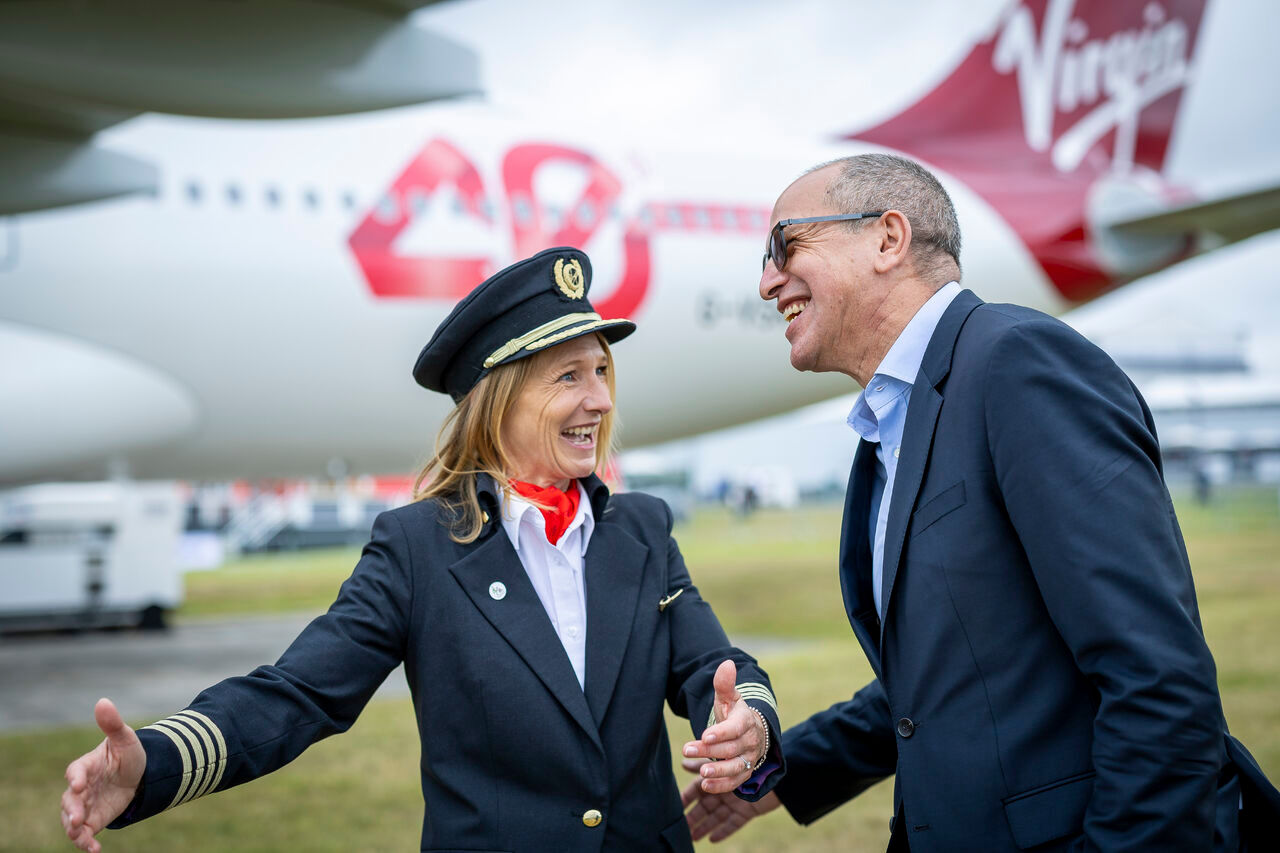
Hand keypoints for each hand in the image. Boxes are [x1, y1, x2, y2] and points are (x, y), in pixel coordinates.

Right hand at [60, 698, 145, 851]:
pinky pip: (84, 833)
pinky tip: (95, 849)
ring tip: (82, 837)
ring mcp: (85, 805)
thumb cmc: (127, 753)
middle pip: (69, 800)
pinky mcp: (93, 819)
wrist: (138, 774)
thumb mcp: (125, 738)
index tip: (78, 784)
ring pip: (70, 819)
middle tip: (78, 819)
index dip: (75, 777)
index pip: (75, 771)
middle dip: (72, 809)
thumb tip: (103, 701)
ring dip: (73, 829)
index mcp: (87, 766)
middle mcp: (81, 787)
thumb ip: (113, 724)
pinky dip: (86, 842)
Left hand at [681, 660, 767, 792]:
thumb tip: (726, 664)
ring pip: (736, 767)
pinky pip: (736, 782)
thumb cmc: (734, 713)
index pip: (736, 727)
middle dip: (709, 751)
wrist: (751, 731)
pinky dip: (722, 785)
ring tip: (701, 773)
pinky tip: (705, 785)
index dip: (722, 732)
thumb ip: (724, 684)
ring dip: (719, 771)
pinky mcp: (745, 773)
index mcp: (745, 720)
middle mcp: (750, 741)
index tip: (705, 735)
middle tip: (686, 749)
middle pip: (731, 748)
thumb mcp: (729, 698)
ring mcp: (749, 758)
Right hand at [682, 758, 780, 840]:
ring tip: (692, 837)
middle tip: (681, 827)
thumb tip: (683, 763)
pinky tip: (712, 840)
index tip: (674, 807)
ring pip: (716, 817)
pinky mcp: (746, 812)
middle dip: (693, 817)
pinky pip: (733, 824)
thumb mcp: (722, 760)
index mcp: (717, 778)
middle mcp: (724, 791)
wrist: (775, 767)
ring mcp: (735, 802)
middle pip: (704, 807)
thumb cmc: (745, 760)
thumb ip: (703, 763)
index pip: (696, 791)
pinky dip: (723, 831)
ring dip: (705, 827)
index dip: (686, 798)